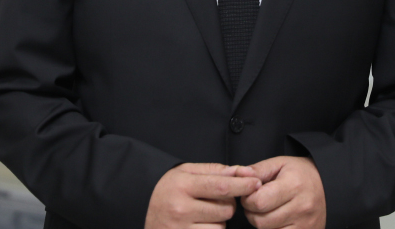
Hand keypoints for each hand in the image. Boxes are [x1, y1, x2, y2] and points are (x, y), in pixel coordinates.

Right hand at [146, 163, 261, 228]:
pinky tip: (198, 226)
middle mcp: (180, 209)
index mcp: (181, 185)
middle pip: (225, 209)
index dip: (243, 185)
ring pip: (221, 227)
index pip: (221, 186)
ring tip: (201, 215)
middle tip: (212, 200)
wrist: (139, 209)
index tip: (256, 183)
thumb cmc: (166, 190)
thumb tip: (243, 172)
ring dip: (218, 222)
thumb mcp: (185, 172)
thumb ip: (215, 170)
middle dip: (227, 204)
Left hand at [240, 156, 325, 228]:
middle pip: (260, 221)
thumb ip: (257, 170)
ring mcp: (304, 225)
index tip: (252, 193)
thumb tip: (238, 174)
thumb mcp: (280, 164)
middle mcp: (301, 208)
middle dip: (252, 212)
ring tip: (268, 210)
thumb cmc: (301, 174)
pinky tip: (276, 220)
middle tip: (258, 203)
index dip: (248, 199)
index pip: (258, 202)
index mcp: (293, 186)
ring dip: (261, 223)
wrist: (328, 186)